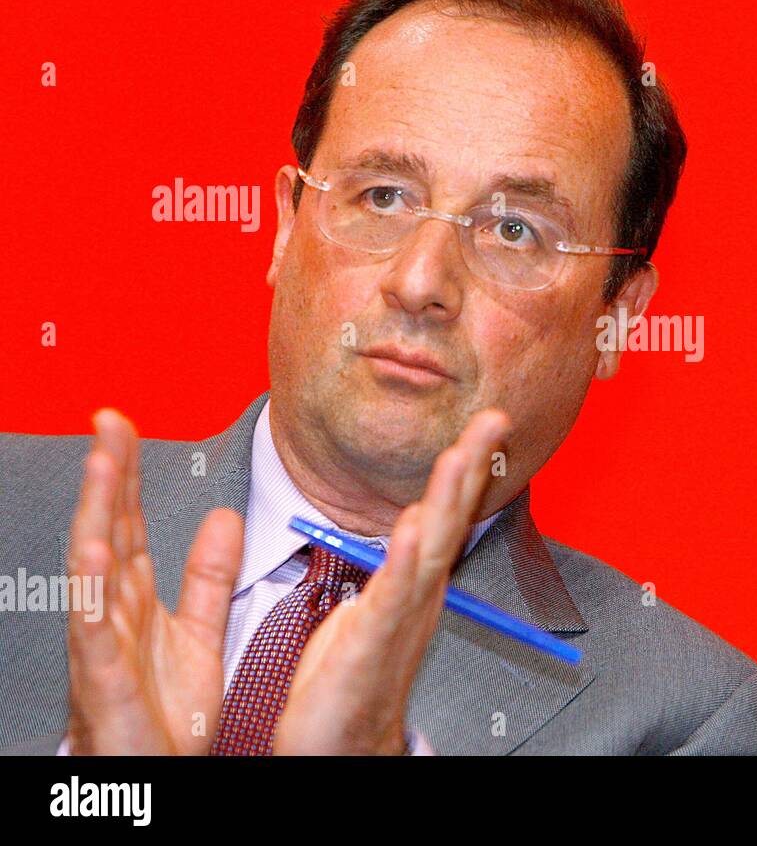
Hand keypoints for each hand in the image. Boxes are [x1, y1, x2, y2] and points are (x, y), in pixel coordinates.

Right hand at [66, 409, 244, 754]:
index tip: (124, 422)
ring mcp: (103, 642)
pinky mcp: (104, 678)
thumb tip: (222, 518)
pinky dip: (94, 589)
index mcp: (136, 597)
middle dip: (109, 474)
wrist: (155, 775)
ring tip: (103, 464)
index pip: (131, 520)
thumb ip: (208, 576)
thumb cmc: (163, 712)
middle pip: (109, 528)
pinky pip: (97, 628)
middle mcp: (113, 611)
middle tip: (108, 420)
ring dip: (97, 513)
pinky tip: (96, 551)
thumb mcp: (198, 631)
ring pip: (95, 567)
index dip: (129, 472)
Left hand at [272, 409, 510, 754]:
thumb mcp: (369, 610)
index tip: (485, 422)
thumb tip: (406, 532)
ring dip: (444, 502)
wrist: (339, 750)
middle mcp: (416, 598)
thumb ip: (389, 569)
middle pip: (447, 521)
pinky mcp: (369, 649)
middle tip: (494, 419)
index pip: (444, 513)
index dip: (465, 467)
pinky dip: (403, 563)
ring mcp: (398, 621)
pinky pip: (389, 600)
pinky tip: (412, 528)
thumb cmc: (350, 682)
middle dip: (470, 466)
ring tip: (459, 457)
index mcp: (412, 583)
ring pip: (427, 551)